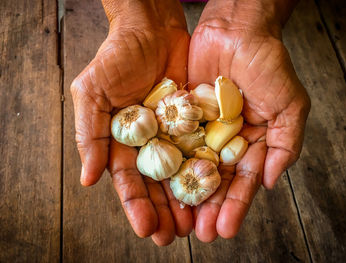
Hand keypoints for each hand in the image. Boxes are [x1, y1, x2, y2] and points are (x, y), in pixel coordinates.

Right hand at [70, 0, 191, 245]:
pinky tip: (215, 189)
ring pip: (182, 172)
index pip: (128, 181)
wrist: (150, 28)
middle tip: (174, 236)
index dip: (136, 206)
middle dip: (164, 211)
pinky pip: (202, 148)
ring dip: (187, 199)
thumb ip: (91, 135)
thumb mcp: (92, 93)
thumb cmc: (116, 58)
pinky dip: (207, 170)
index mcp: (122, 142)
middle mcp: (149, 143)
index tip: (146, 229)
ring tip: (195, 225)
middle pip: (157, 184)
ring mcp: (173, 133)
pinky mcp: (194, 121)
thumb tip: (87, 180)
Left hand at [188, 0, 310, 241]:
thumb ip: (285, 143)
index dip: (236, 205)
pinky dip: (166, 164)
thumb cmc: (267, 64)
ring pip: (190, 167)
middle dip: (208, 207)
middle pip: (214, 180)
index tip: (226, 228)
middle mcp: (224, 141)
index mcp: (251, 142)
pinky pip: (171, 142)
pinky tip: (160, 185)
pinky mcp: (179, 116)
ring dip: (185, 194)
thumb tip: (270, 182)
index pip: (243, 181)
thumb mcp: (289, 104)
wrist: (236, 30)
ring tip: (178, 220)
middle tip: (199, 233)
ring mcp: (200, 130)